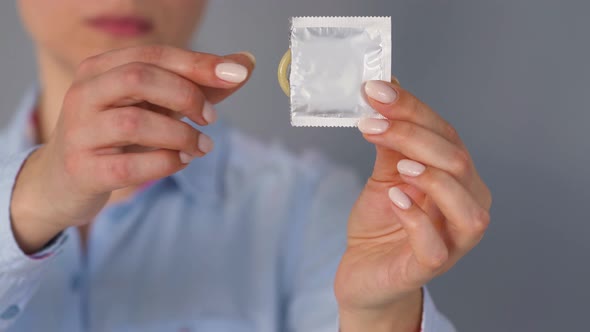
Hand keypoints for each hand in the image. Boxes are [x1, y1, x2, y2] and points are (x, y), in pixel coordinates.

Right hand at [10, 45, 254, 252]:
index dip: (197, 63)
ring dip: (181, 135)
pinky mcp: (83, 170)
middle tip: (211, 117)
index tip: (236, 75)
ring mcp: (79, 133)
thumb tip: (245, 63)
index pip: (153, 55)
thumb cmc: (117, 136)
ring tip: (202, 146)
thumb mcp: (154, 105)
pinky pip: (130, 166)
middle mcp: (84, 94)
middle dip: (186, 95)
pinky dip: (166, 163)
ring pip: (134, 123)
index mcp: (100, 69)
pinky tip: (182, 161)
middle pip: (139, 78)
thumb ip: (198, 85)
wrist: (64, 181)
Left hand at [335, 80, 491, 330]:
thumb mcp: (384, 174)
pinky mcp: (431, 266)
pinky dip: (418, 220)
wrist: (365, 270)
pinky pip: (436, 246)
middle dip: (412, 135)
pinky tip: (395, 199)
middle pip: (456, 161)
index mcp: (456, 176)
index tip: (374, 90)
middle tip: (369, 120)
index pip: (445, 134)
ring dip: (432, 177)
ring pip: (465, 206)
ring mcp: (453, 239)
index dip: (411, 109)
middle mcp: (465, 204)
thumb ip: (390, 141)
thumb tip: (384, 90)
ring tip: (398, 165)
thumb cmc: (381, 221)